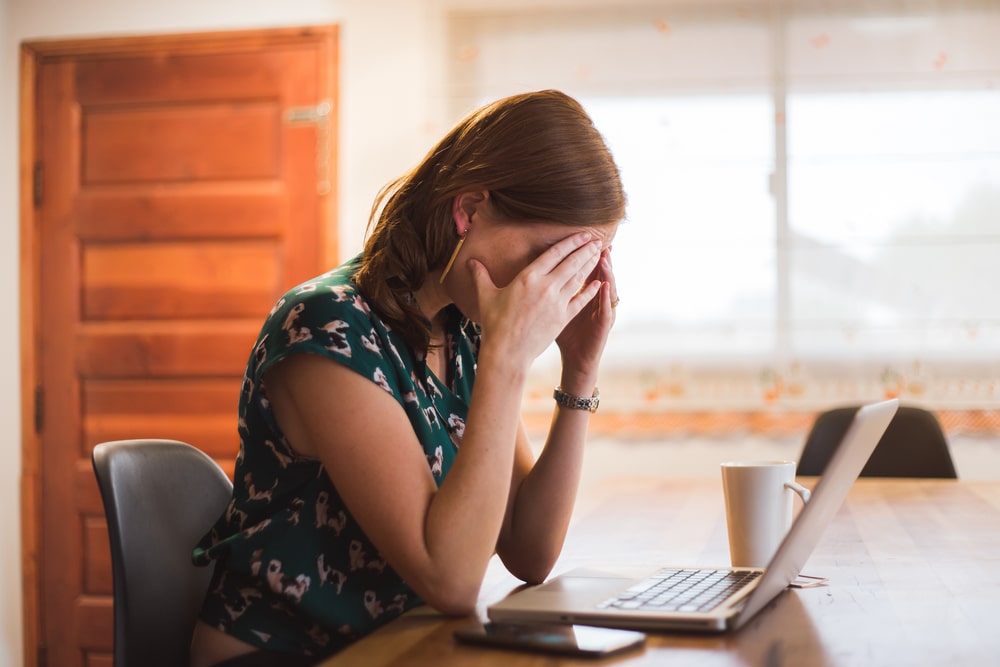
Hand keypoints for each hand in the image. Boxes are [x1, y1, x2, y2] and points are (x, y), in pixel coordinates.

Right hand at [469, 233, 603, 370]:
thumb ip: (481, 276)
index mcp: (528, 277)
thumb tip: (470, 261)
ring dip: (589, 264)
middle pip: (570, 262)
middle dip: (585, 249)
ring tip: (598, 254)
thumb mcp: (486, 296)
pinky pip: (581, 300)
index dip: (570, 242)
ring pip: (578, 278)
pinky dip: (590, 291)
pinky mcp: (563, 318)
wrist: (507, 352)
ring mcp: (557, 303)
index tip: (582, 234)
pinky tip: (598, 283)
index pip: (554, 253)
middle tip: (597, 239)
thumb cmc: (495, 324)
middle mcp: (546, 287)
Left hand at [555, 248, 616, 384]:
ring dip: (605, 272)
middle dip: (595, 257)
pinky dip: (604, 297)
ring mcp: (599, 311)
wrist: (576, 359)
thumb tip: (526, 276)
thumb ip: (545, 291)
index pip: (581, 269)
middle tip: (597, 239)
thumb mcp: (553, 310)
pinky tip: (603, 285)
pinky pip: (605, 309)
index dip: (580, 254)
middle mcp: (594, 300)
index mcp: (580, 294)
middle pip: (596, 274)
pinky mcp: (602, 326)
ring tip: (604, 256)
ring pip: (605, 288)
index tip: (578, 237)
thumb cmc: (563, 334)